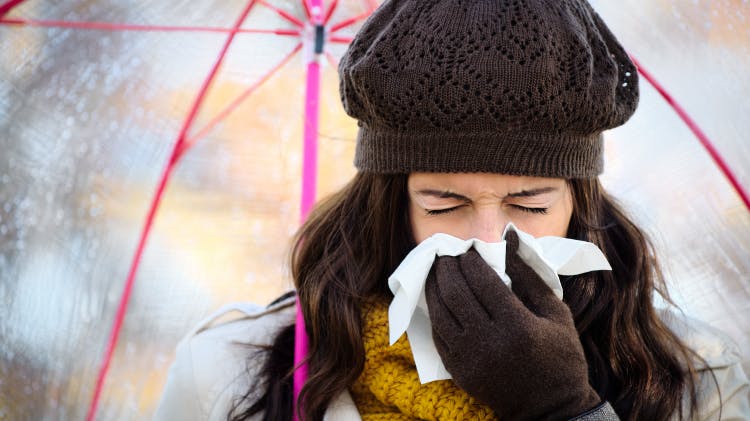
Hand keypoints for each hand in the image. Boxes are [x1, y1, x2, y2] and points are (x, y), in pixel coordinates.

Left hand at [425, 231, 600, 419]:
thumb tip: (508, 239)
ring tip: (436, 271)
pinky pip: (438, 336)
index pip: (482, 281)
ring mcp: (471, 359)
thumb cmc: (561, 357)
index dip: (470, 261)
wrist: (551, 409)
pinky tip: (437, 299)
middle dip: (447, 268)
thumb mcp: (556, 313)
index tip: (468, 249)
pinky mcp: (460, 372)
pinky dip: (435, 314)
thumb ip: (529, 275)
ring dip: (434, 287)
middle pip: (456, 293)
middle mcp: (490, 342)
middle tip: (446, 254)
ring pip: (440, 313)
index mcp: (518, 325)